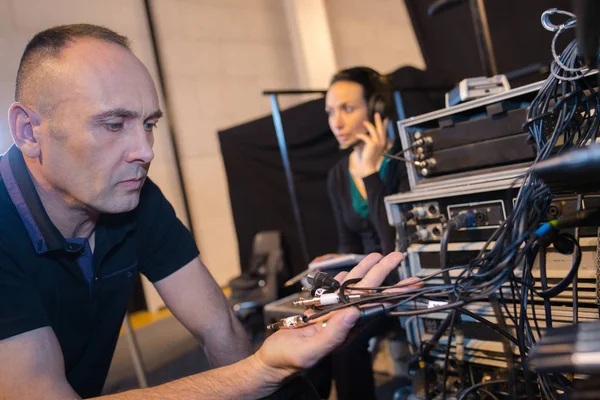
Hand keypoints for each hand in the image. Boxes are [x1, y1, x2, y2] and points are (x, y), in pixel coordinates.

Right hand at [254, 252, 415, 383]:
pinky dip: (345, 277)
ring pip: (354, 287)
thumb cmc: (289, 359)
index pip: (374, 307)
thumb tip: (354, 314)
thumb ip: (333, 334)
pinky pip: (336, 289)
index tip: (408, 283)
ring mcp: (333, 312)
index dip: (393, 293)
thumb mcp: (310, 351)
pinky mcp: (320, 309)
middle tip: (398, 257)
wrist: (272, 360)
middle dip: (385, 273)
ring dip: (368, 271)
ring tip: (380, 256)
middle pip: (369, 291)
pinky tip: (352, 268)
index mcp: (345, 329)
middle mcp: (343, 319)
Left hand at [354, 112, 388, 176]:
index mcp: (381, 143)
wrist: (367, 167)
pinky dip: (360, 135)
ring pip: (373, 130)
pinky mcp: (372, 144)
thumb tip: (358, 137)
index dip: (385, 125)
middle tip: (377, 114)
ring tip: (364, 122)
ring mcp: (378, 143)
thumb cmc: (366, 159)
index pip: (384, 132)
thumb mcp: (365, 148)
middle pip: (381, 129)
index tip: (386, 119)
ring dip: (368, 125)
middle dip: (379, 121)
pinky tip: (356, 135)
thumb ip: (363, 142)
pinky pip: (366, 136)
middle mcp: (381, 142)